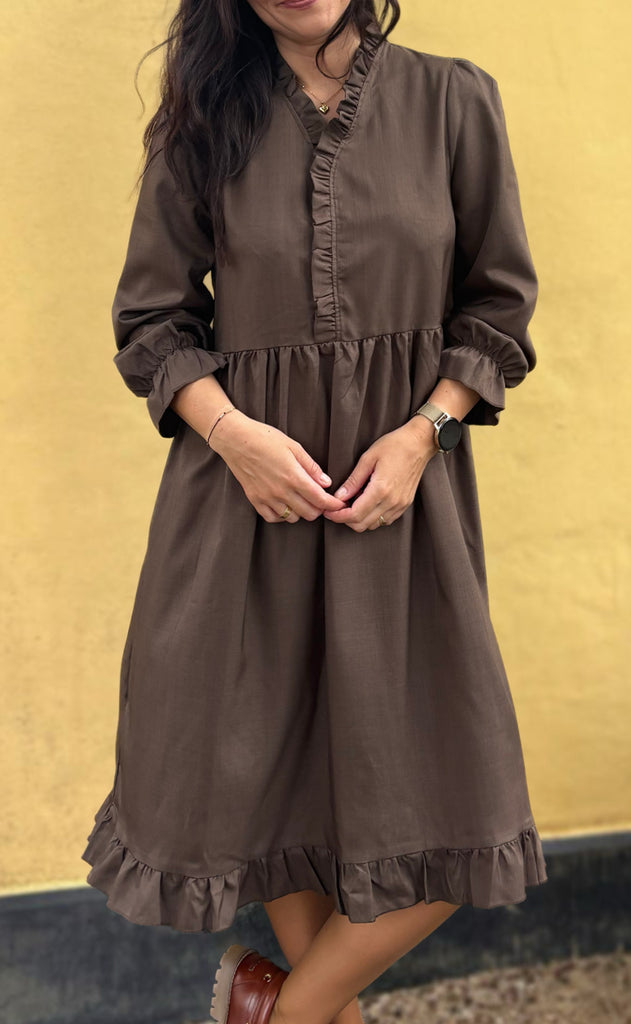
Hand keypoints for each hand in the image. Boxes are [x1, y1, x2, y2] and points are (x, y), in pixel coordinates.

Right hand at [209, 410, 346, 522]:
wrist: (235, 440)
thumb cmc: (265, 438)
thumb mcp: (293, 446)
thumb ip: (311, 467)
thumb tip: (326, 483)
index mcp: (293, 476)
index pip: (320, 499)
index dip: (333, 504)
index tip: (339, 504)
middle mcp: (281, 491)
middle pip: (309, 513)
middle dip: (319, 508)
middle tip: (320, 499)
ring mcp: (267, 498)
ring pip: (293, 518)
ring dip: (301, 512)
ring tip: (302, 500)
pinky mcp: (255, 500)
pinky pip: (273, 518)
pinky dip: (283, 516)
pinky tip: (286, 505)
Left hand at [322, 417, 437, 531]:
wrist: (419, 443)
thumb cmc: (394, 445)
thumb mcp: (368, 458)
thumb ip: (353, 481)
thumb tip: (339, 497)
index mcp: (381, 489)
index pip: (354, 515)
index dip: (338, 517)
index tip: (328, 512)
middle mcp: (392, 501)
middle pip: (362, 524)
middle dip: (345, 520)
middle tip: (336, 509)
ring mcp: (400, 505)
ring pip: (373, 525)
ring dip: (359, 519)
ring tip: (351, 505)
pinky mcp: (405, 504)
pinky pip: (385, 520)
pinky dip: (372, 517)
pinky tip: (366, 504)